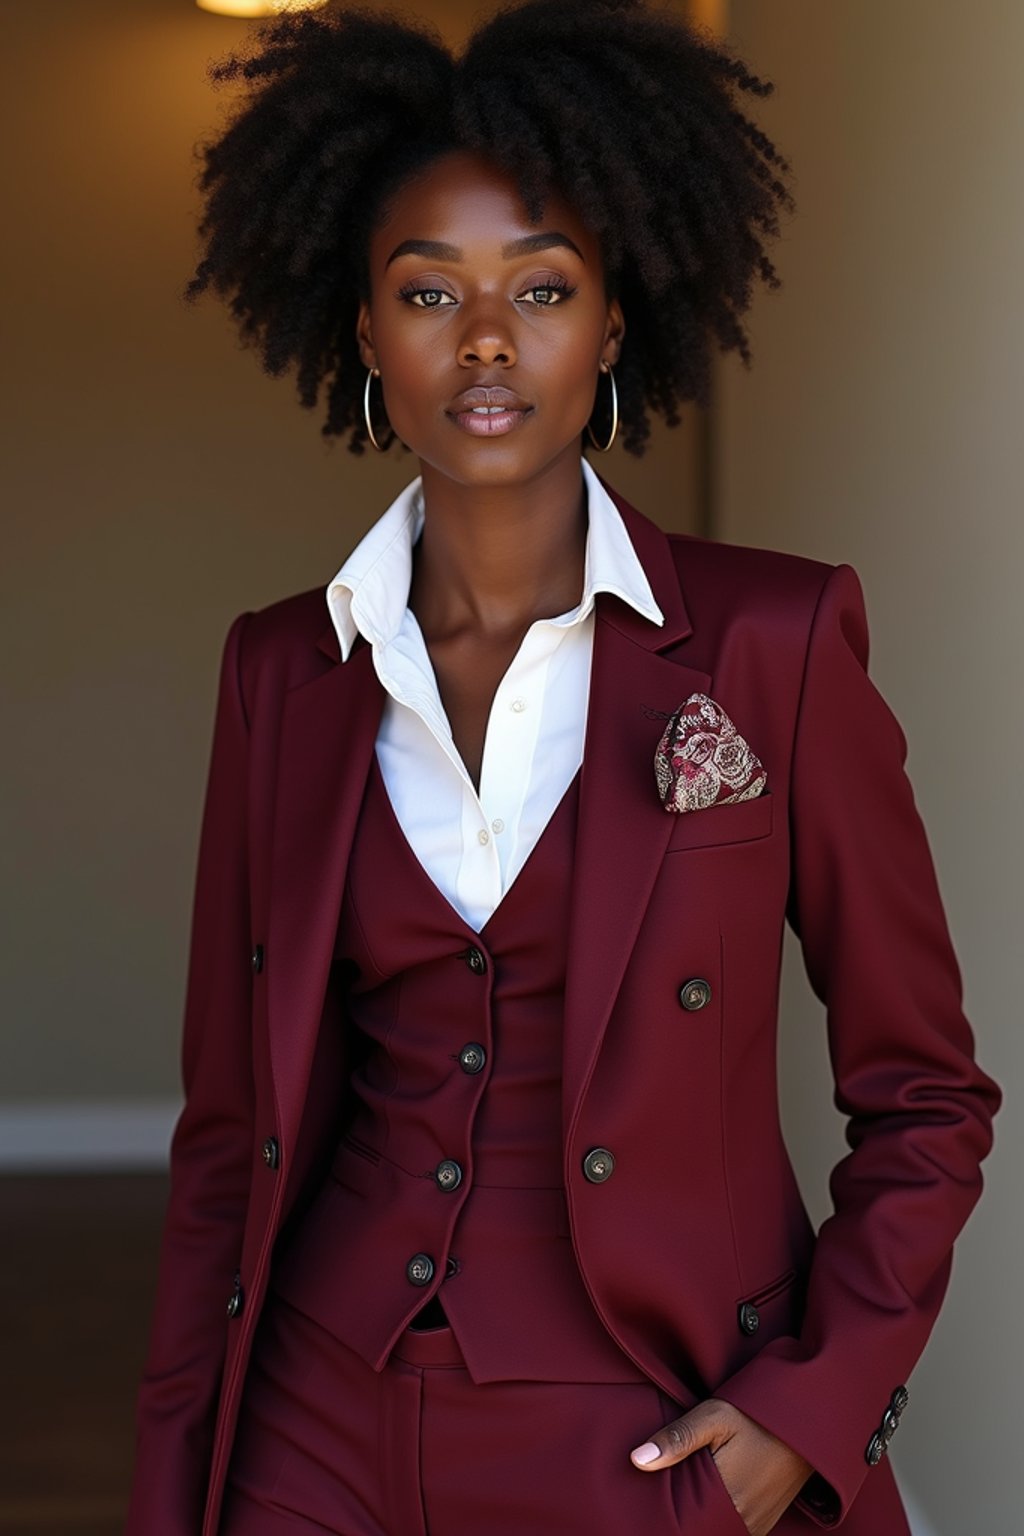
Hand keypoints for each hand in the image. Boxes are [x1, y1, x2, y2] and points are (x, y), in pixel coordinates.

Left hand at [630, 1397, 812, 1535]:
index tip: (651, 1507)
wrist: (805, 1419)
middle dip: (684, 1519)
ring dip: (701, 1520)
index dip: (670, 1516)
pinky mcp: (764, 1522)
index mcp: (728, 1497)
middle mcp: (744, 1520)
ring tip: (686, 1500)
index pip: (687, 1523)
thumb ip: (677, 1439)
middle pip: (701, 1530)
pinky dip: (718, 1521)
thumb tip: (637, 1460)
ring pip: (718, 1532)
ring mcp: (757, 1525)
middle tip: (667, 1501)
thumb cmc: (756, 1415)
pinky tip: (707, 1503)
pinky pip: (735, 1530)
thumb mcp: (715, 1416)